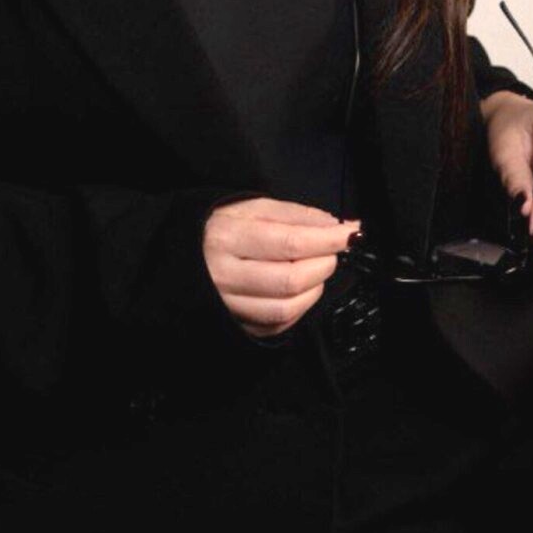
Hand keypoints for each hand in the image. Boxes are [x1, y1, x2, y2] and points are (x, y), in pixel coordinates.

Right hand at [203, 197, 363, 340]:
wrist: (182, 257)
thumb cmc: (220, 228)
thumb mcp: (250, 208)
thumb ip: (293, 214)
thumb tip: (333, 225)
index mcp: (227, 238)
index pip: (289, 242)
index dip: (327, 239)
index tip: (350, 233)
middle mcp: (224, 275)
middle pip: (291, 279)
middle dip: (324, 263)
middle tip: (330, 250)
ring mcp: (229, 306)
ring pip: (287, 306)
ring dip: (314, 287)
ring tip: (315, 268)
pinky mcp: (237, 325)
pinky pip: (279, 323)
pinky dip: (300, 306)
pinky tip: (299, 289)